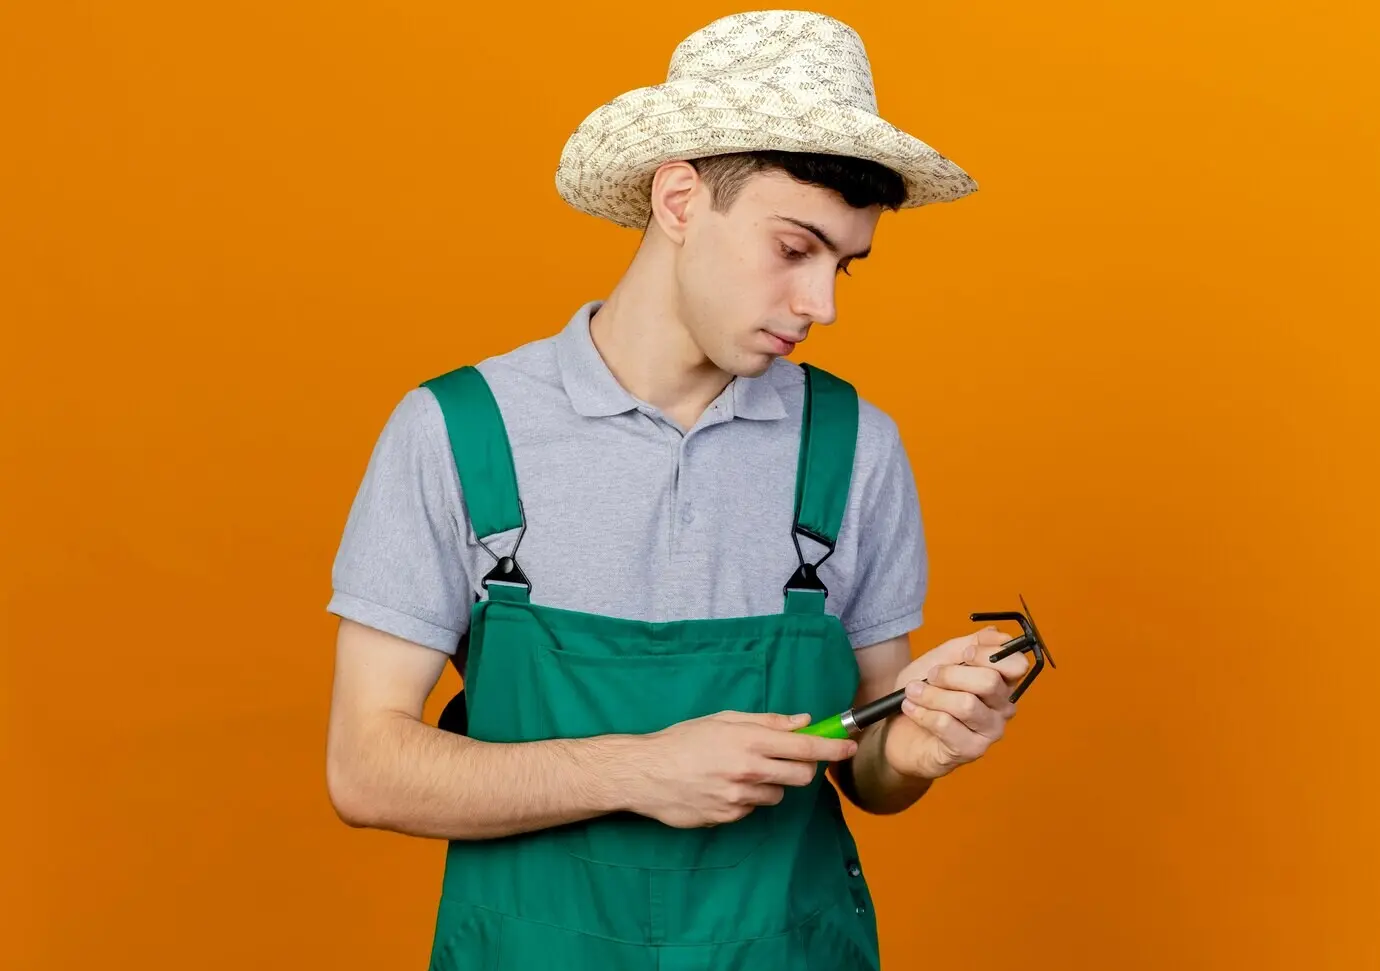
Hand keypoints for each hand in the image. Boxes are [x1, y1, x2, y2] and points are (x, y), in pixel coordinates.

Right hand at [627, 710, 857, 827]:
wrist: (645, 773)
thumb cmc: (682, 740)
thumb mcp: (723, 720)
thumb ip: (767, 721)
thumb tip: (803, 721)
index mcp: (750, 740)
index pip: (805, 747)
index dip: (832, 747)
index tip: (848, 746)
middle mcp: (750, 770)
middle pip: (802, 777)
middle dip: (802, 769)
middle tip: (787, 760)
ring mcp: (740, 798)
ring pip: (776, 795)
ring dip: (769, 785)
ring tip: (738, 772)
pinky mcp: (729, 817)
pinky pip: (752, 809)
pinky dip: (746, 799)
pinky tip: (722, 788)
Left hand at [883, 627, 1029, 780]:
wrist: (898, 727)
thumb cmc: (925, 692)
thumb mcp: (941, 659)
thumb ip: (969, 644)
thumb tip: (996, 633)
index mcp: (1001, 681)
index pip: (1016, 665)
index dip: (989, 654)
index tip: (964, 654)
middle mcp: (1002, 707)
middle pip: (989, 682)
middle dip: (951, 674)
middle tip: (931, 676)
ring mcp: (989, 731)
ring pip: (966, 705)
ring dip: (932, 695)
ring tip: (913, 693)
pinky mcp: (971, 750)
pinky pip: (947, 725)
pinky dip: (922, 713)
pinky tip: (911, 709)